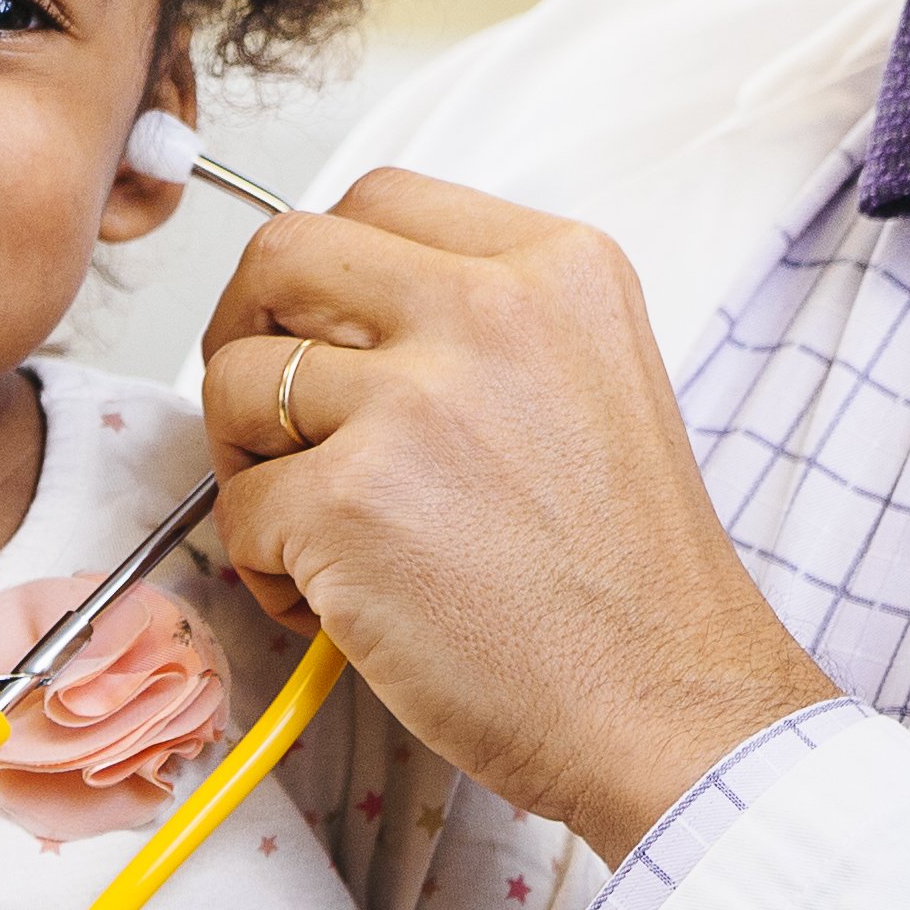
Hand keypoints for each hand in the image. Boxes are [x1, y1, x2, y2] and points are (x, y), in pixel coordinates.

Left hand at [204, 169, 831, 858]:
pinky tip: (335, 607)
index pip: (377, 200)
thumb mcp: (594, 382)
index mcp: (558, 267)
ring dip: (249, 461)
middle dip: (247, 334)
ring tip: (317, 534)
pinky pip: (238, 506)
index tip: (316, 337)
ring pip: (237, 379)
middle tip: (271, 422)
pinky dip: (263, 565)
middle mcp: (489, 308)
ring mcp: (414, 400)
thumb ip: (479, 326)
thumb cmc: (629, 582)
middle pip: (284, 255)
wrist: (673, 709)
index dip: (321, 276)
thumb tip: (336, 324)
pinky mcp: (350, 501)